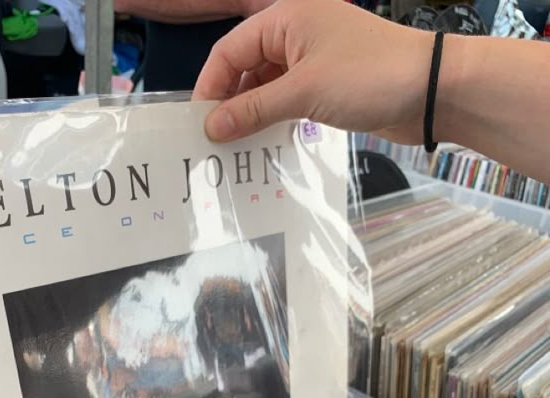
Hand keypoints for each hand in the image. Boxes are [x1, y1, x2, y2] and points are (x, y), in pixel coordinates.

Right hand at [193, 0, 435, 143]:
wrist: (430, 89)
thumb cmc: (369, 76)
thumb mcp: (304, 92)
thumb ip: (254, 110)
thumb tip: (212, 127)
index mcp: (286, 17)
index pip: (229, 50)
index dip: (210, 87)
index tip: (198, 125)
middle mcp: (295, 33)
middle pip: (245, 68)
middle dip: (229, 104)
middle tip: (215, 143)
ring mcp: (312, 59)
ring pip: (266, 87)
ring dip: (252, 116)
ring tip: (237, 149)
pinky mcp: (327, 84)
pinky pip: (288, 101)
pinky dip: (274, 120)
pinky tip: (265, 144)